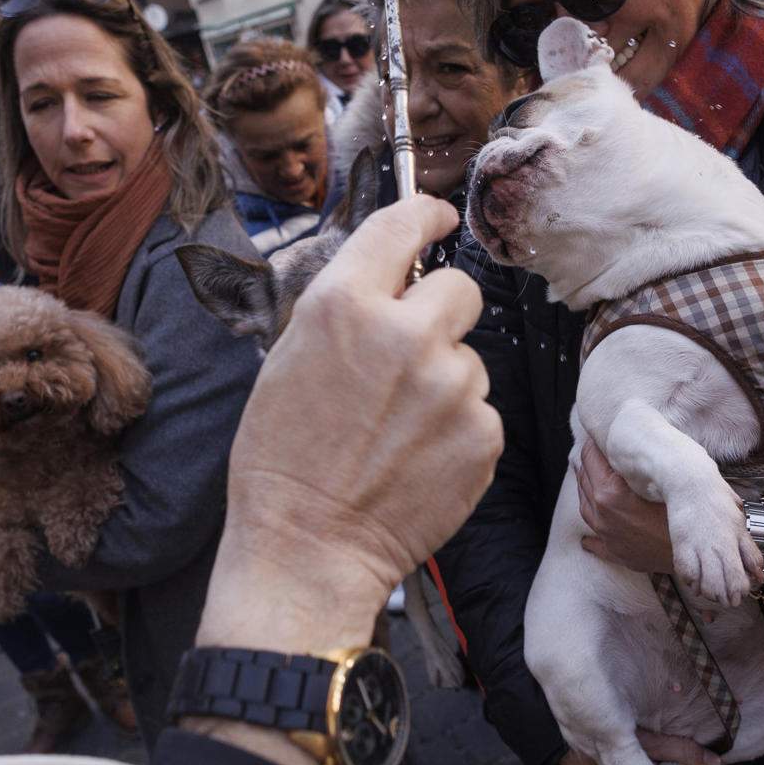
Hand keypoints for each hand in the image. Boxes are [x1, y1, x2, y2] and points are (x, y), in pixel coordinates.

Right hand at [195, 194, 501, 654]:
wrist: (308, 548)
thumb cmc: (280, 460)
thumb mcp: (288, 359)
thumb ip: (344, 310)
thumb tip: (392, 280)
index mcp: (344, 304)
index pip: (402, 226)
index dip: (424, 215)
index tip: (436, 217)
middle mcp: (406, 333)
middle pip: (460, 287)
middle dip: (439, 312)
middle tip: (409, 355)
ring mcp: (453, 385)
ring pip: (469, 357)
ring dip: (444, 380)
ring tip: (397, 430)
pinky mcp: (483, 433)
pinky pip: (480, 410)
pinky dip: (456, 429)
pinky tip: (416, 459)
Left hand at [575, 438, 675, 573]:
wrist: (696, 553)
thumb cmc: (684, 512)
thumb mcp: (662, 481)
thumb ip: (641, 465)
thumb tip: (632, 448)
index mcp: (609, 493)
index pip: (591, 459)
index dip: (594, 443)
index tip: (599, 435)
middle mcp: (602, 514)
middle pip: (584, 480)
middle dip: (589, 463)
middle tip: (597, 451)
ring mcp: (606, 535)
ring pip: (585, 506)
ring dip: (587, 490)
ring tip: (591, 478)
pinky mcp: (615, 553)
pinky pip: (595, 542)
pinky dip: (591, 535)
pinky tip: (588, 535)